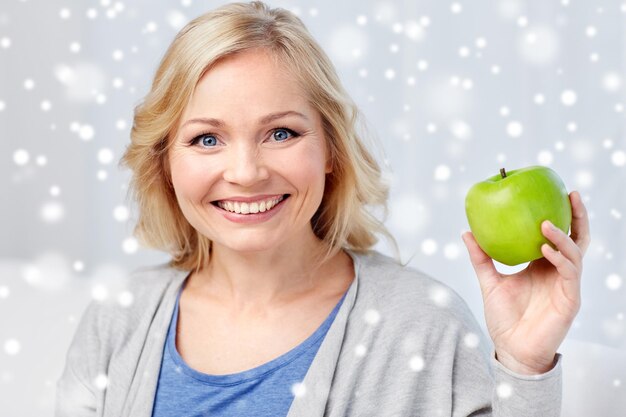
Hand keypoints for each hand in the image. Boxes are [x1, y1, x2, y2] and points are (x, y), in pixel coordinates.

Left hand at [461, 191, 589, 374]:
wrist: (511, 349)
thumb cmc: (504, 318)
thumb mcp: (489, 282)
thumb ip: (481, 258)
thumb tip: (466, 231)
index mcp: (543, 265)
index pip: (559, 235)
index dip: (562, 214)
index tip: (556, 191)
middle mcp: (559, 272)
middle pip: (577, 238)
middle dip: (578, 216)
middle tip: (571, 194)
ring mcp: (567, 285)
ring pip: (575, 252)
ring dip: (562, 236)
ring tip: (544, 224)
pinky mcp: (569, 299)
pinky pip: (569, 274)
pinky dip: (559, 259)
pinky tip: (544, 250)